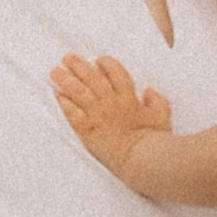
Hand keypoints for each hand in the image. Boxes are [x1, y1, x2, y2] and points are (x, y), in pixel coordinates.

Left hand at [52, 51, 173, 182]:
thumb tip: (149, 91)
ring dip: (66, 80)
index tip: (99, 60)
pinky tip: (57, 96)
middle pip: (92, 78)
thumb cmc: (154, 139)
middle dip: (79, 66)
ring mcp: (98, 115)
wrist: (141, 158)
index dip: (107, 64)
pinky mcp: (88, 129)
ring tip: (55, 72)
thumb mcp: (162, 117)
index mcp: (128, 97)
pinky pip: (72, 113)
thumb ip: (157, 101)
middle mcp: (111, 102)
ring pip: (78, 92)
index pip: (116, 73)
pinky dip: (64, 103)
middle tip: (67, 57)